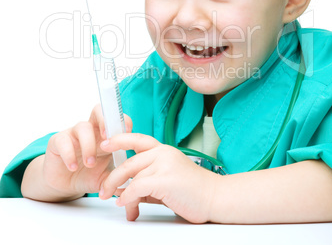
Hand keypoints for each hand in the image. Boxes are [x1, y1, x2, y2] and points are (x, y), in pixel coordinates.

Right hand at [41, 105, 132, 198]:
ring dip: (88, 145)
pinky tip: (73, 167)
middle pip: (98, 111)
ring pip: (83, 127)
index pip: (116, 118)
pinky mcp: (57, 142)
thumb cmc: (90, 175)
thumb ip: (119, 177)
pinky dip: (69, 154)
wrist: (65, 185)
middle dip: (105, 121)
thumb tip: (133, 183)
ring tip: (90, 163)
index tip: (127, 135)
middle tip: (108, 138)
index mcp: (105, 134)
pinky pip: (63, 141)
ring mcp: (73, 134)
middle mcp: (90, 130)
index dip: (123, 122)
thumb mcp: (107, 177)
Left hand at [99, 134, 219, 222]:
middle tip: (103, 191)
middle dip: (112, 178)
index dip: (119, 139)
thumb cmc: (192, 190)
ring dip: (121, 193)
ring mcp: (165, 164)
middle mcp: (163, 153)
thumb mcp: (165, 182)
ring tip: (118, 204)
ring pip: (133, 177)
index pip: (137, 139)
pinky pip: (138, 187)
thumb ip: (145, 183)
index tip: (105, 143)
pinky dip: (128, 197)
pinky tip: (126, 205)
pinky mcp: (166, 179)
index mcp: (163, 150)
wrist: (215, 197)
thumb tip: (124, 192)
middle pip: (129, 162)